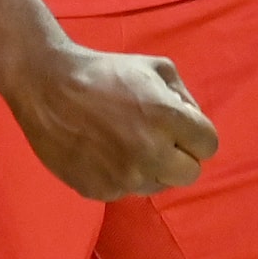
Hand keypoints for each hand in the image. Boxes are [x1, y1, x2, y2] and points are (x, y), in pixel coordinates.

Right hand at [8, 43, 218, 201]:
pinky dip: (120, 175)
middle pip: (190, 174)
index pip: (208, 146)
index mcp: (167, 118)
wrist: (48, 86)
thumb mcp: (155, 67)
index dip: (196, 135)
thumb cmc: (105, 71)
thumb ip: (183, 95)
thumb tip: (193, 120)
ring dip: (150, 168)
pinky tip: (103, 151)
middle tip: (157, 139)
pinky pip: (126, 190)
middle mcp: (150, 153)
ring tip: (125, 142)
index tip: (179, 128)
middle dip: (179, 156)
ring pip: (158, 185)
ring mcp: (124, 177)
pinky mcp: (100, 191)